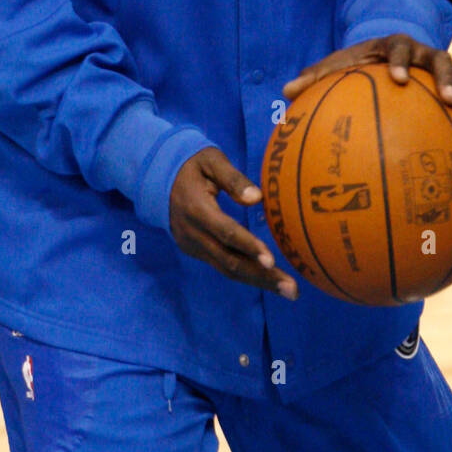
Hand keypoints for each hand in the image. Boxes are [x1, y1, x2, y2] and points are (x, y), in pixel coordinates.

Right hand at [169, 148, 298, 298]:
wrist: (158, 177)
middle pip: (230, 260)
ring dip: (258, 281)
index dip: (249, 246)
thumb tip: (257, 198)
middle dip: (262, 276)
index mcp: (197, 209)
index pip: (226, 232)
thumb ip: (233, 178)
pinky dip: (246, 274)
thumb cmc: (192, 164)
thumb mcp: (211, 160)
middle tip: (292, 290)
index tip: (272, 261)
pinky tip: (268, 279)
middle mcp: (193, 233)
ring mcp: (192, 245)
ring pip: (227, 268)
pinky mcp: (195, 250)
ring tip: (288, 291)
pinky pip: (222, 265)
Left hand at [282, 34, 451, 141]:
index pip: (399, 49)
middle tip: (448, 99)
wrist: (390, 53)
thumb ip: (315, 77)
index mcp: (396, 47)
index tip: (396, 78)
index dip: (400, 61)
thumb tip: (285, 90)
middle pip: (442, 61)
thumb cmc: (359, 65)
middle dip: (446, 79)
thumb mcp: (338, 66)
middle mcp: (425, 55)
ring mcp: (445, 70)